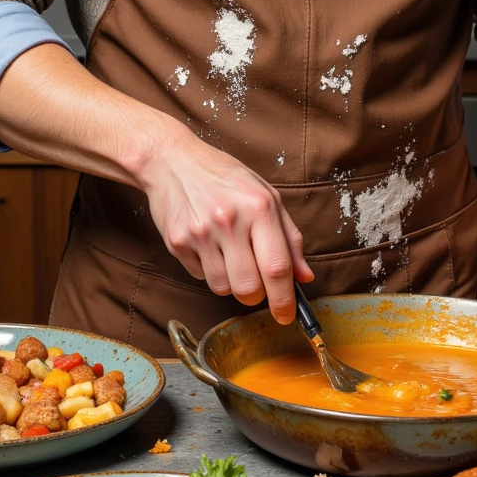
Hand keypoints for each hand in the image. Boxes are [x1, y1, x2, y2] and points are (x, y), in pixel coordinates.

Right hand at [141, 117, 312, 323]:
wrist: (172, 161)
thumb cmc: (224, 177)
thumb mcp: (266, 196)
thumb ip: (289, 237)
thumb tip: (305, 276)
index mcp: (258, 207)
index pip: (277, 267)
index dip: (285, 299)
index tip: (287, 315)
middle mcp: (229, 221)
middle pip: (249, 287)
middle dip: (257, 295)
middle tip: (257, 282)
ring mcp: (200, 233)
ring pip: (223, 288)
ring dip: (231, 282)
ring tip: (229, 254)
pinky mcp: (176, 243)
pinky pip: (200, 276)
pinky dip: (208, 269)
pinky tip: (207, 244)